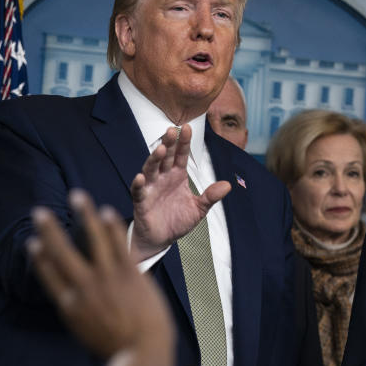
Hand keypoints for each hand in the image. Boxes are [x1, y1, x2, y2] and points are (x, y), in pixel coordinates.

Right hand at [29, 190, 173, 356]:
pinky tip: (106, 212)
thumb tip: (77, 306)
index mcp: (70, 306)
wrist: (141, 353)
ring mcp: (106, 278)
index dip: (39, 257)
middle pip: (61, 251)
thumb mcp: (87, 337)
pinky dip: (111, 226)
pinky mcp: (129, 273)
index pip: (48, 275)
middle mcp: (84, 288)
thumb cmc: (118, 351)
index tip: (33, 243)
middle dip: (49, 230)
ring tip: (77, 196)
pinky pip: (118, 243)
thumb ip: (80, 316)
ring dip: (84, 214)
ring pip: (92, 238)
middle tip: (40, 212)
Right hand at [129, 125, 230, 259]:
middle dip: (168, 144)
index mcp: (177, 176)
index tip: (187, 127)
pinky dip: (138, 184)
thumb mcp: (199, 208)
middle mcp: (163, 178)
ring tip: (159, 149)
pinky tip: (140, 177)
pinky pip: (138, 191)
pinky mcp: (141, 201)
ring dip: (154, 159)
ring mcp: (151, 188)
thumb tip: (227, 185)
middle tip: (172, 130)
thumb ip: (211, 196)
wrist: (161, 238)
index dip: (183, 142)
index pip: (180, 155)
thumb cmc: (177, 220)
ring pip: (151, 169)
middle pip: (165, 157)